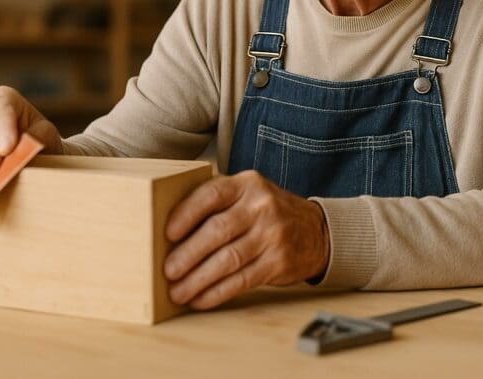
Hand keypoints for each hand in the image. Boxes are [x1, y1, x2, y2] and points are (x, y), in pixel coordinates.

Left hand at [163, 170, 329, 309]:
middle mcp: (261, 207)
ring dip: (198, 279)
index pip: (211, 194)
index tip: (167, 233)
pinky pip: (242, 280)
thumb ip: (216, 203)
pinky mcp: (278, 262)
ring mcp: (272, 235)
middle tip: (167, 270)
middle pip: (217, 230)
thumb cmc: (268, 212)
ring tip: (178, 291)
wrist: (314, 231)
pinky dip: (217, 292)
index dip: (186, 214)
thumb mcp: (247, 195)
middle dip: (188, 254)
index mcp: (247, 184)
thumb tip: (169, 232)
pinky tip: (201, 298)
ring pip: (228, 259)